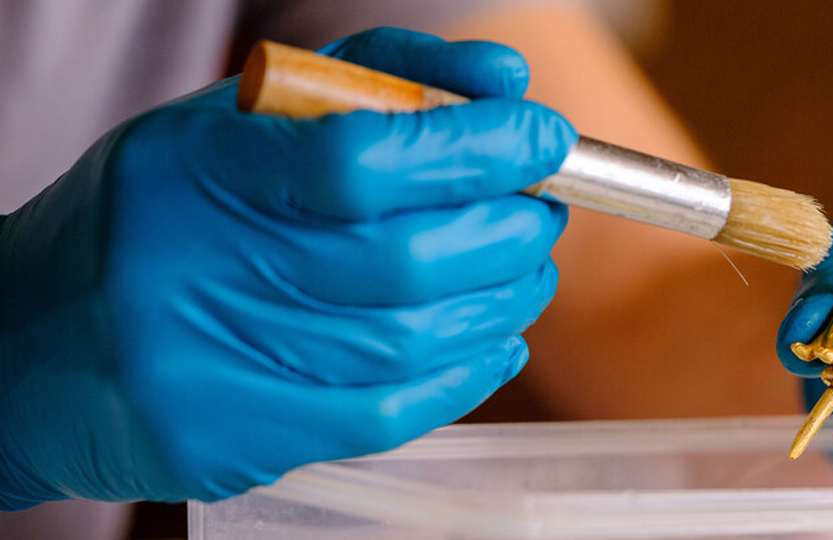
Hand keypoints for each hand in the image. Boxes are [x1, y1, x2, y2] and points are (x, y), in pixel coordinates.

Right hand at [0, 28, 573, 508]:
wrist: (26, 344)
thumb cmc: (155, 216)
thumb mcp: (238, 119)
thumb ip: (376, 80)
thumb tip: (503, 78)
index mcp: (202, 166)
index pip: (363, 156)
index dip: (474, 149)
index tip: (540, 136)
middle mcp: (200, 267)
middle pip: (404, 259)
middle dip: (508, 229)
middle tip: (541, 209)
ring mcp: (213, 365)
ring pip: (411, 340)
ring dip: (502, 299)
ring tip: (524, 268)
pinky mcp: (234, 438)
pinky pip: (388, 411)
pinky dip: (467, 372)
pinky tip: (495, 337)